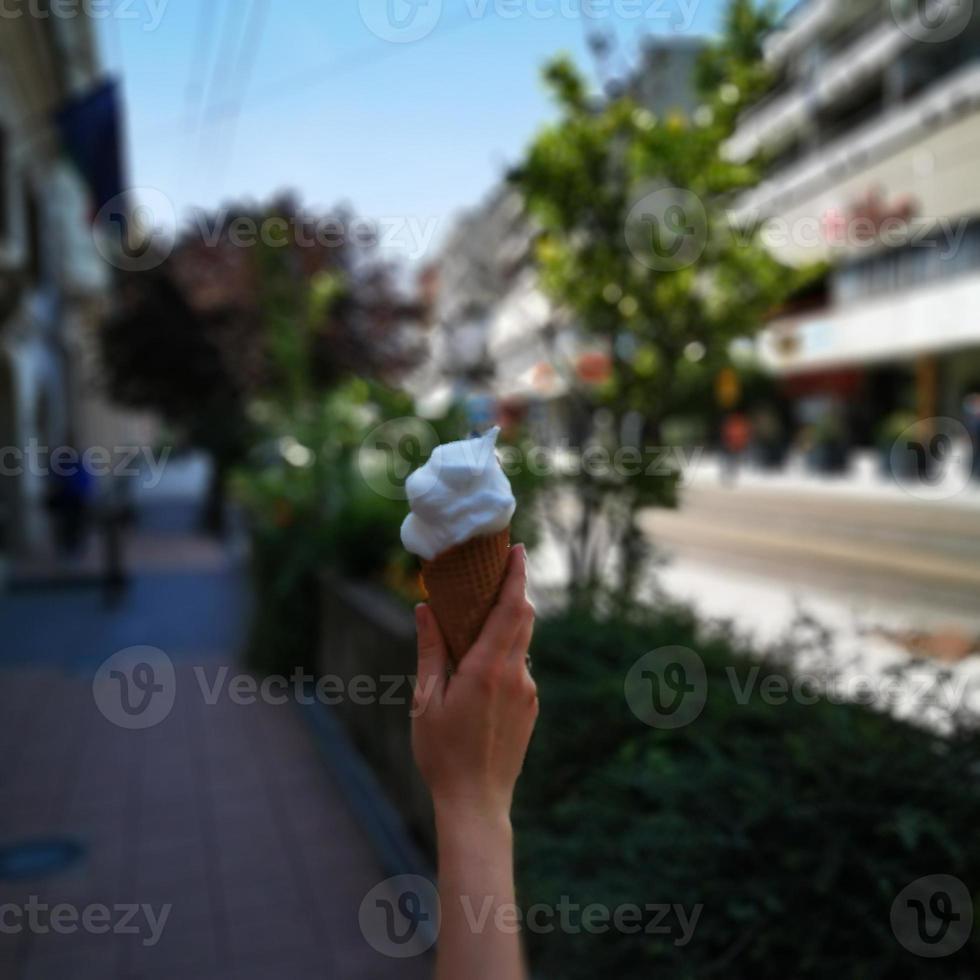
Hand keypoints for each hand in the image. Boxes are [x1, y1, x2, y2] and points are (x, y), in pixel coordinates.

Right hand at [412, 544, 537, 825]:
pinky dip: (506, 654)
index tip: (518, 550)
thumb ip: (430, 650)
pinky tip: (482, 666)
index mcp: (486, 669)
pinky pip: (520, 669)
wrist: (476, 802)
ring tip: (481, 618)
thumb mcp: (426, 699)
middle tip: (500, 569)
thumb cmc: (442, 752)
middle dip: (515, 590)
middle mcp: (515, 675)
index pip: (510, 609)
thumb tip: (425, 608)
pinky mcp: (531, 707)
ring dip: (508, 624)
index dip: (517, 576)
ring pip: (522, 644)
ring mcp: (527, 692)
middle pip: (523, 618)